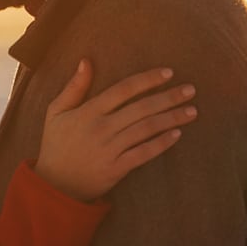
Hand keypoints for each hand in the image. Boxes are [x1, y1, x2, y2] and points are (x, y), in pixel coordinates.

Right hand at [36, 59, 196, 201]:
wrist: (54, 184)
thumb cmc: (56, 144)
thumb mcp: (56, 112)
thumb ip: (74, 87)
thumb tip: (86, 61)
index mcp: (88, 111)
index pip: (123, 89)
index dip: (147, 80)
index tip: (169, 73)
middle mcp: (101, 128)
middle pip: (141, 108)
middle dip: (169, 97)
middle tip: (191, 90)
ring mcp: (109, 149)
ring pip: (146, 129)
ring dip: (171, 119)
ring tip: (192, 111)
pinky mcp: (116, 168)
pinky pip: (143, 153)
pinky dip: (161, 144)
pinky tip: (177, 134)